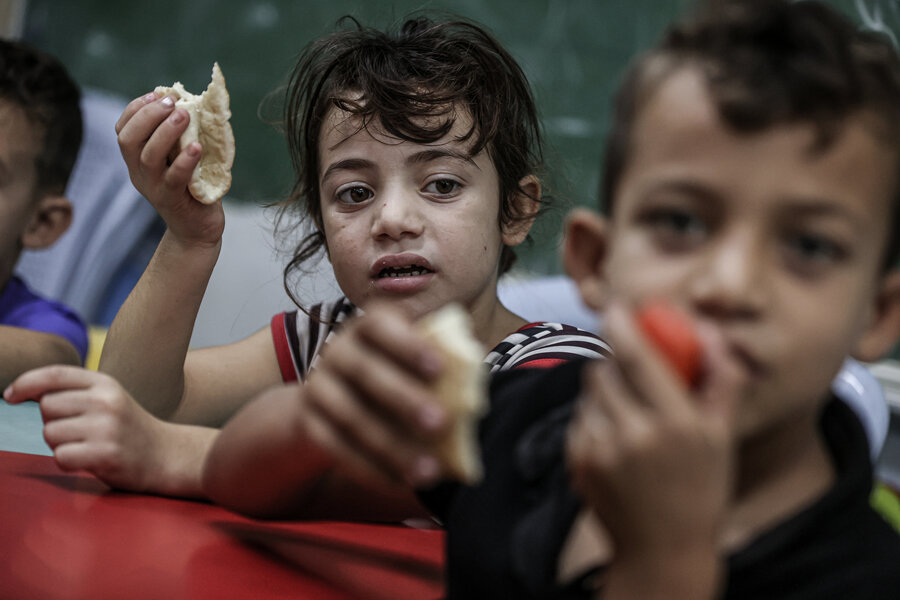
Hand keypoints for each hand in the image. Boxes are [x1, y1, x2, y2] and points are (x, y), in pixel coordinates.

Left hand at [3, 366, 201, 494]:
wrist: (168, 455)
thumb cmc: (129, 429)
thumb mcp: (109, 399)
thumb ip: (75, 392)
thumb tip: (26, 391)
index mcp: (105, 383)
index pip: (54, 375)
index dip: (25, 382)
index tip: (9, 395)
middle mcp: (106, 401)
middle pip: (47, 407)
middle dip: (53, 422)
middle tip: (78, 432)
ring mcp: (107, 427)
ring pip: (50, 433)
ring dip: (60, 444)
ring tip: (87, 446)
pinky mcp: (106, 454)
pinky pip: (61, 457)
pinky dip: (69, 462)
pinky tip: (90, 460)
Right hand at [116, 92, 223, 245]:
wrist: (198, 231)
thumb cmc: (194, 189)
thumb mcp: (182, 159)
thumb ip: (182, 137)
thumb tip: (195, 103)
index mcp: (137, 161)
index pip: (123, 129)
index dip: (136, 108)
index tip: (158, 94)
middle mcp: (140, 173)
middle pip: (128, 140)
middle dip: (147, 115)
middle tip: (172, 102)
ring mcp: (154, 188)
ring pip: (148, 157)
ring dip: (165, 132)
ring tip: (184, 115)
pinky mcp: (172, 201)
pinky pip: (174, 178)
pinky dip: (184, 161)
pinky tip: (197, 147)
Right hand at [299, 302, 449, 487]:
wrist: (335, 396)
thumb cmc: (395, 375)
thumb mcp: (413, 361)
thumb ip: (438, 367)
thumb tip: (472, 388)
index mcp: (367, 326)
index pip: (381, 325)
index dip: (409, 345)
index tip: (440, 367)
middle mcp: (337, 350)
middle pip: (366, 372)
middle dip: (404, 399)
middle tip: (441, 423)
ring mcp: (317, 386)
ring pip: (351, 417)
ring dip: (391, 446)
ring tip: (428, 470)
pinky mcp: (308, 423)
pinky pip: (337, 448)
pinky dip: (370, 469)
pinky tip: (401, 483)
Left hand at [566, 302, 744, 590]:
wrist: (662, 552)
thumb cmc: (699, 490)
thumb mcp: (721, 436)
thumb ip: (721, 379)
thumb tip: (710, 330)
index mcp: (677, 426)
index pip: (639, 360)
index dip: (623, 326)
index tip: (616, 307)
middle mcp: (634, 436)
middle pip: (605, 370)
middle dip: (615, 361)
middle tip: (632, 370)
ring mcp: (601, 451)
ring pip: (589, 393)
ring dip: (605, 391)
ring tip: (631, 417)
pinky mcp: (578, 463)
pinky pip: (579, 418)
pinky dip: (594, 418)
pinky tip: (617, 441)